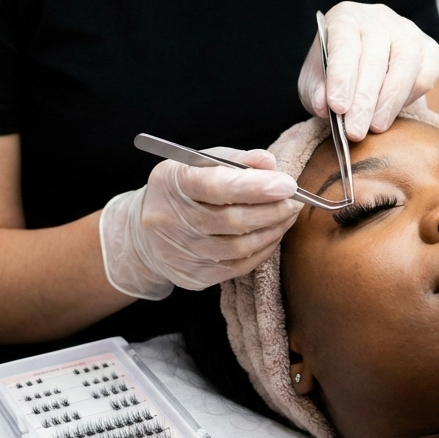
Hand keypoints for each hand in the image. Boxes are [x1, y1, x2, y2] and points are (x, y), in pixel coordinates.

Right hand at [100, 149, 301, 299]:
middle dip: (271, 210)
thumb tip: (270, 163)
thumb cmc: (182, 190)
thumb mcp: (199, 164)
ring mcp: (181, 253)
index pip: (216, 186)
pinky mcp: (193, 276)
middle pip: (231, 221)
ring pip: (238, 248)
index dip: (256, 187)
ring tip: (288, 215)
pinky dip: (262, 250)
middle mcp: (171, 221)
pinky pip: (238, 267)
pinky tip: (272, 234)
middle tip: (295, 200)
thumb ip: (235, 160)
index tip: (287, 184)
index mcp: (172, 183)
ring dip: (272, 231)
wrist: (144, 233)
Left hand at [298, 2, 438, 139]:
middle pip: (375, 58)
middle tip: (355, 131)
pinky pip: (425, 75)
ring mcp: (408, 32)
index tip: (337, 107)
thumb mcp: (315, 79)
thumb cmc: (336, 72)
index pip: (344, 42)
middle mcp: (379, 19)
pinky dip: (410, 97)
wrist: (363, 65)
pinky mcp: (429, 50)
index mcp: (345, 18)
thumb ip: (316, 90)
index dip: (342, 75)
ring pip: (405, 64)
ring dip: (389, 101)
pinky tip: (391, 112)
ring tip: (375, 127)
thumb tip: (324, 106)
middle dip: (364, 100)